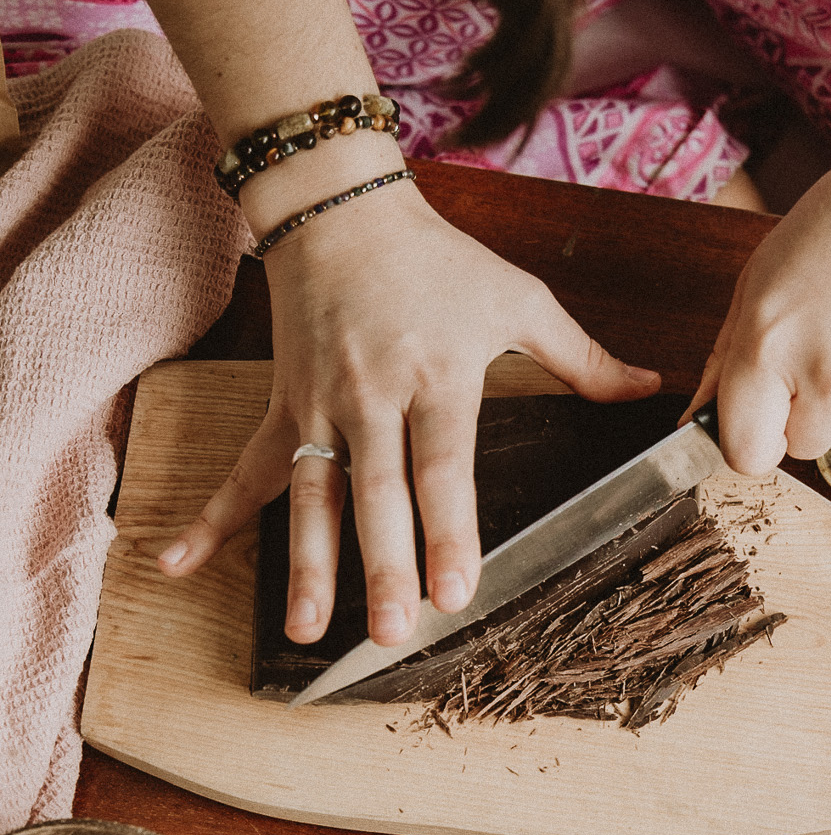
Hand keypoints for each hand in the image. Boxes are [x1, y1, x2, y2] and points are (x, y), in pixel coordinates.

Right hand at [157, 182, 659, 646]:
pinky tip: (179, 564)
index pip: (443, 468)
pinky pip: (246, 471)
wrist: (338, 204)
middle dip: (381, 567)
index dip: (447, 531)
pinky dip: (209, 518)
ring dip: (305, 565)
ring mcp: (318, 407)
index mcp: (437, 376)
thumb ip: (581, 358)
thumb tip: (648, 390)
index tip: (453, 590)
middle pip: (376, 495)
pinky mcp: (281, 407)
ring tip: (306, 629)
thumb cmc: (436, 258)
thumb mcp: (517, 298)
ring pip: (309, 496)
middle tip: (390, 630)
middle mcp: (372, 398)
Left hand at [683, 133, 830, 469]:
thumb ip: (725, 356)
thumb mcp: (759, 278)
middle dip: (803, 414)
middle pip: (802, 447)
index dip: (751, 440)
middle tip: (816, 351)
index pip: (746, 454)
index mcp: (766, 346)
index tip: (759, 419)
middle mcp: (821, 374)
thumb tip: (697, 417)